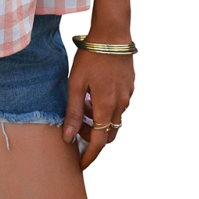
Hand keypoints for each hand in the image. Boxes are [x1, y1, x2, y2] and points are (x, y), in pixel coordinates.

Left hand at [61, 37, 134, 169]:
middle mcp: (120, 105)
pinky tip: (94, 91)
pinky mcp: (130, 86)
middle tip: (77, 127)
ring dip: (99, 119)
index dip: (90, 155)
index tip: (81, 164)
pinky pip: (119, 104)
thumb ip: (73, 111)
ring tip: (83, 103)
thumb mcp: (75, 83)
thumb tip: (67, 136)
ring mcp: (128, 95)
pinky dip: (106, 106)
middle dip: (93, 136)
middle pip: (108, 134)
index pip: (99, 143)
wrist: (112, 34)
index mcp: (106, 107)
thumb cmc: (91, 56)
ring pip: (114, 118)